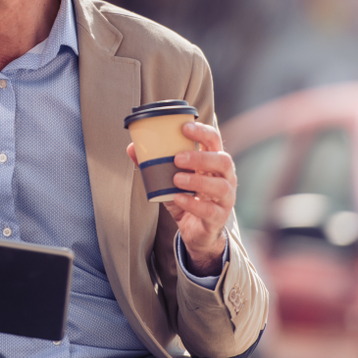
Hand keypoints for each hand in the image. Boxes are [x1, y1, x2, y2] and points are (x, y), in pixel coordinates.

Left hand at [127, 121, 234, 275]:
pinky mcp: (219, 217)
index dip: (202, 132)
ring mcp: (225, 198)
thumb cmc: (185, 197)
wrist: (195, 230)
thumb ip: (152, 165)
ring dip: (197, 180)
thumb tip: (131, 148)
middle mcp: (225, 178)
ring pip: (220, 186)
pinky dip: (193, 203)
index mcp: (213, 162)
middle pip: (223, 160)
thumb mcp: (168, 180)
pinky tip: (178, 198)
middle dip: (200, 157)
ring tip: (176, 178)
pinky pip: (210, 210)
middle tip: (177, 158)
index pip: (214, 141)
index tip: (184, 127)